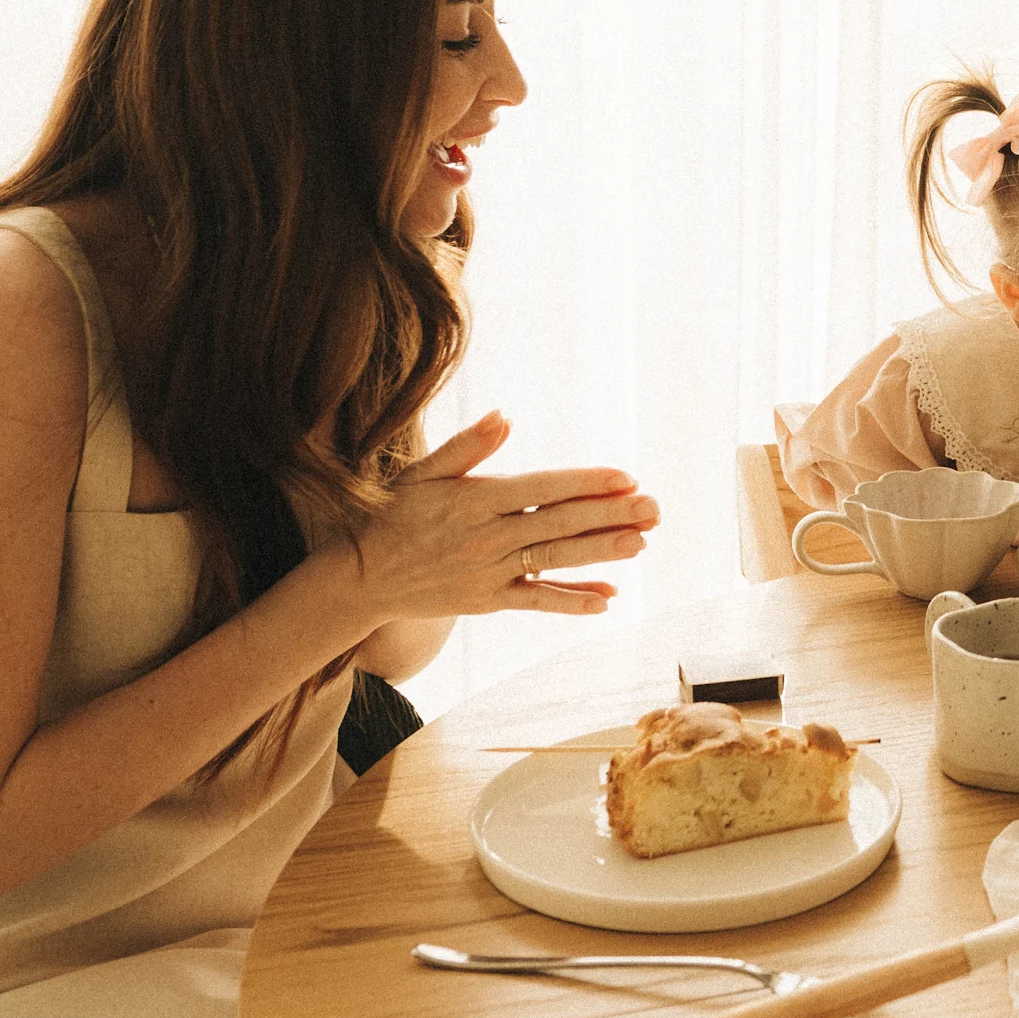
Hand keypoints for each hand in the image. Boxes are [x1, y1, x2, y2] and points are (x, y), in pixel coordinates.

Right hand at [339, 413, 659, 621]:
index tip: (626, 477)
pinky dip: (572, 601)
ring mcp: (490, 571)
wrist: (364, 577)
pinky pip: (537, 600)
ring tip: (642, 543)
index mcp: (477, 498)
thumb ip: (467, 446)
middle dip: (609, 515)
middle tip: (653, 508)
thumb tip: (504, 417)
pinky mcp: (490, 600)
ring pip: (554, 560)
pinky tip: (608, 599)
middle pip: (558, 524)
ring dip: (600, 553)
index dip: (586, 483)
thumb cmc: (398, 514)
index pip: (542, 488)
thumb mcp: (425, 473)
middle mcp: (488, 536)